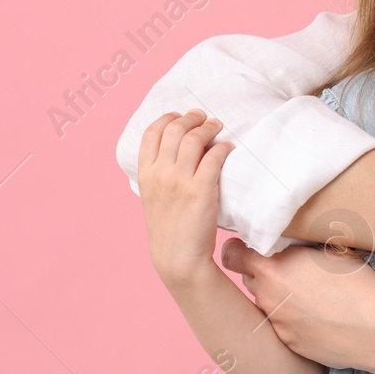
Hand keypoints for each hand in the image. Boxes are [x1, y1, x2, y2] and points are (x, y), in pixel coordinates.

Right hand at [138, 109, 233, 288]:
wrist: (177, 257)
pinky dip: (223, 147)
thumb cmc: (168, 227)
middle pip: (175, 130)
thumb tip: (176, 150)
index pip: (152, 133)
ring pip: (194, 138)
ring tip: (217, 127)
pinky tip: (228, 148)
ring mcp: (180, 181)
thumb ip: (158, 173)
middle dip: (191, 118)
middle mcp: (160, 174)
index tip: (180, 116)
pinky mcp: (202, 190)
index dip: (167, 118)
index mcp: (145, 174)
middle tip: (204, 118)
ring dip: (208, 127)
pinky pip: (214, 157)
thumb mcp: (152, 197)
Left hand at [219, 239, 374, 369]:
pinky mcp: (288, 343)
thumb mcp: (327, 251)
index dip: (241, 250)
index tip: (252, 249)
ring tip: (309, 295)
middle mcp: (266, 297)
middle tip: (289, 270)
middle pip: (250, 279)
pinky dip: (293, 319)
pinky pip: (282, 325)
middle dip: (264, 273)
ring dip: (279, 297)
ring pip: (266, 303)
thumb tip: (291, 245)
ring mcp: (275, 323)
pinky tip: (318, 316)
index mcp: (272, 268)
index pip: (232, 255)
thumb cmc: (357, 285)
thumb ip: (298, 248)